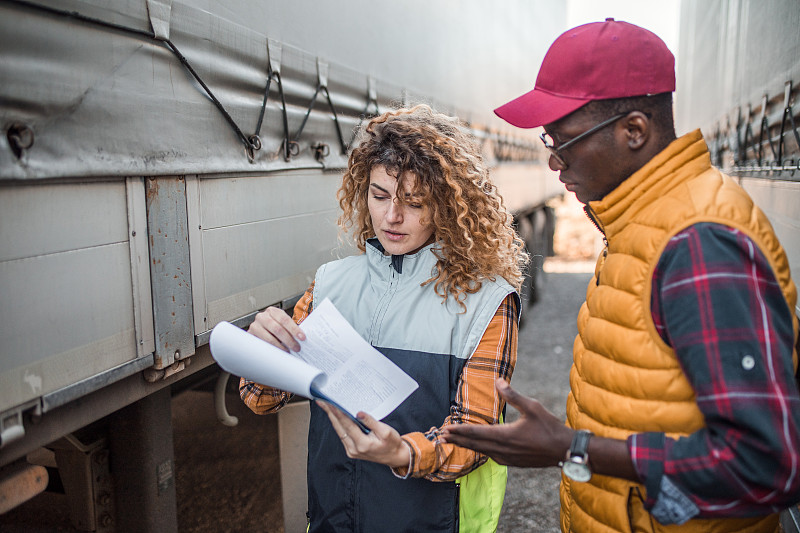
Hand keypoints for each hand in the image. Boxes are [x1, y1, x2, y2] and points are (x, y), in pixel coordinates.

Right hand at [247, 306, 305, 351]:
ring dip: (281, 347)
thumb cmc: (273, 328)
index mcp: (273, 311)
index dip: (294, 329)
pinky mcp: (250, 336)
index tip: (302, 338)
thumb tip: (302, 338)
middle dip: (289, 340)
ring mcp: (255, 326)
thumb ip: (289, 329)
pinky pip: (262, 344)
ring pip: (269, 338)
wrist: (258, 332)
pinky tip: (278, 352)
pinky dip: (272, 349)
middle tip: (296, 347)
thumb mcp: (281, 325)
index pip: (285, 319)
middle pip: (277, 329)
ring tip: (288, 352)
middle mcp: (262, 316)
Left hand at [318, 402, 410, 468]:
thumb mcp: (386, 431)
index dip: (338, 413)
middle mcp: (354, 449)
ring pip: (339, 431)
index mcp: (363, 444)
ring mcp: (351, 450)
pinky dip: (338, 424)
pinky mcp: (351, 449)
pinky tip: (336, 416)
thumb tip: (359, 413)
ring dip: (332, 418)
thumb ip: (371, 422)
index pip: (347, 425)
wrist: (394, 456)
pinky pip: (342, 434)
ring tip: (326, 406)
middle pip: (339, 428)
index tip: (331, 404)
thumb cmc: (392, 444)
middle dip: (330, 413)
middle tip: (322, 401)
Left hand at [441, 378, 572, 467]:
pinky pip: (491, 456)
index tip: (446, 429)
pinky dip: (480, 451)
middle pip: (475, 444)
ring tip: (455, 441)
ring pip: (482, 451)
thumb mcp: (532, 407)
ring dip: (467, 445)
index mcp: (505, 436)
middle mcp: (502, 450)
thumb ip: (513, 395)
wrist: (564, 450)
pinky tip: (478, 448)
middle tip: (442, 436)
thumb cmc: (549, 428)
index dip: (460, 431)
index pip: (476, 433)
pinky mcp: (513, 463)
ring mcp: (507, 458)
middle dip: (458, 439)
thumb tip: (498, 381)